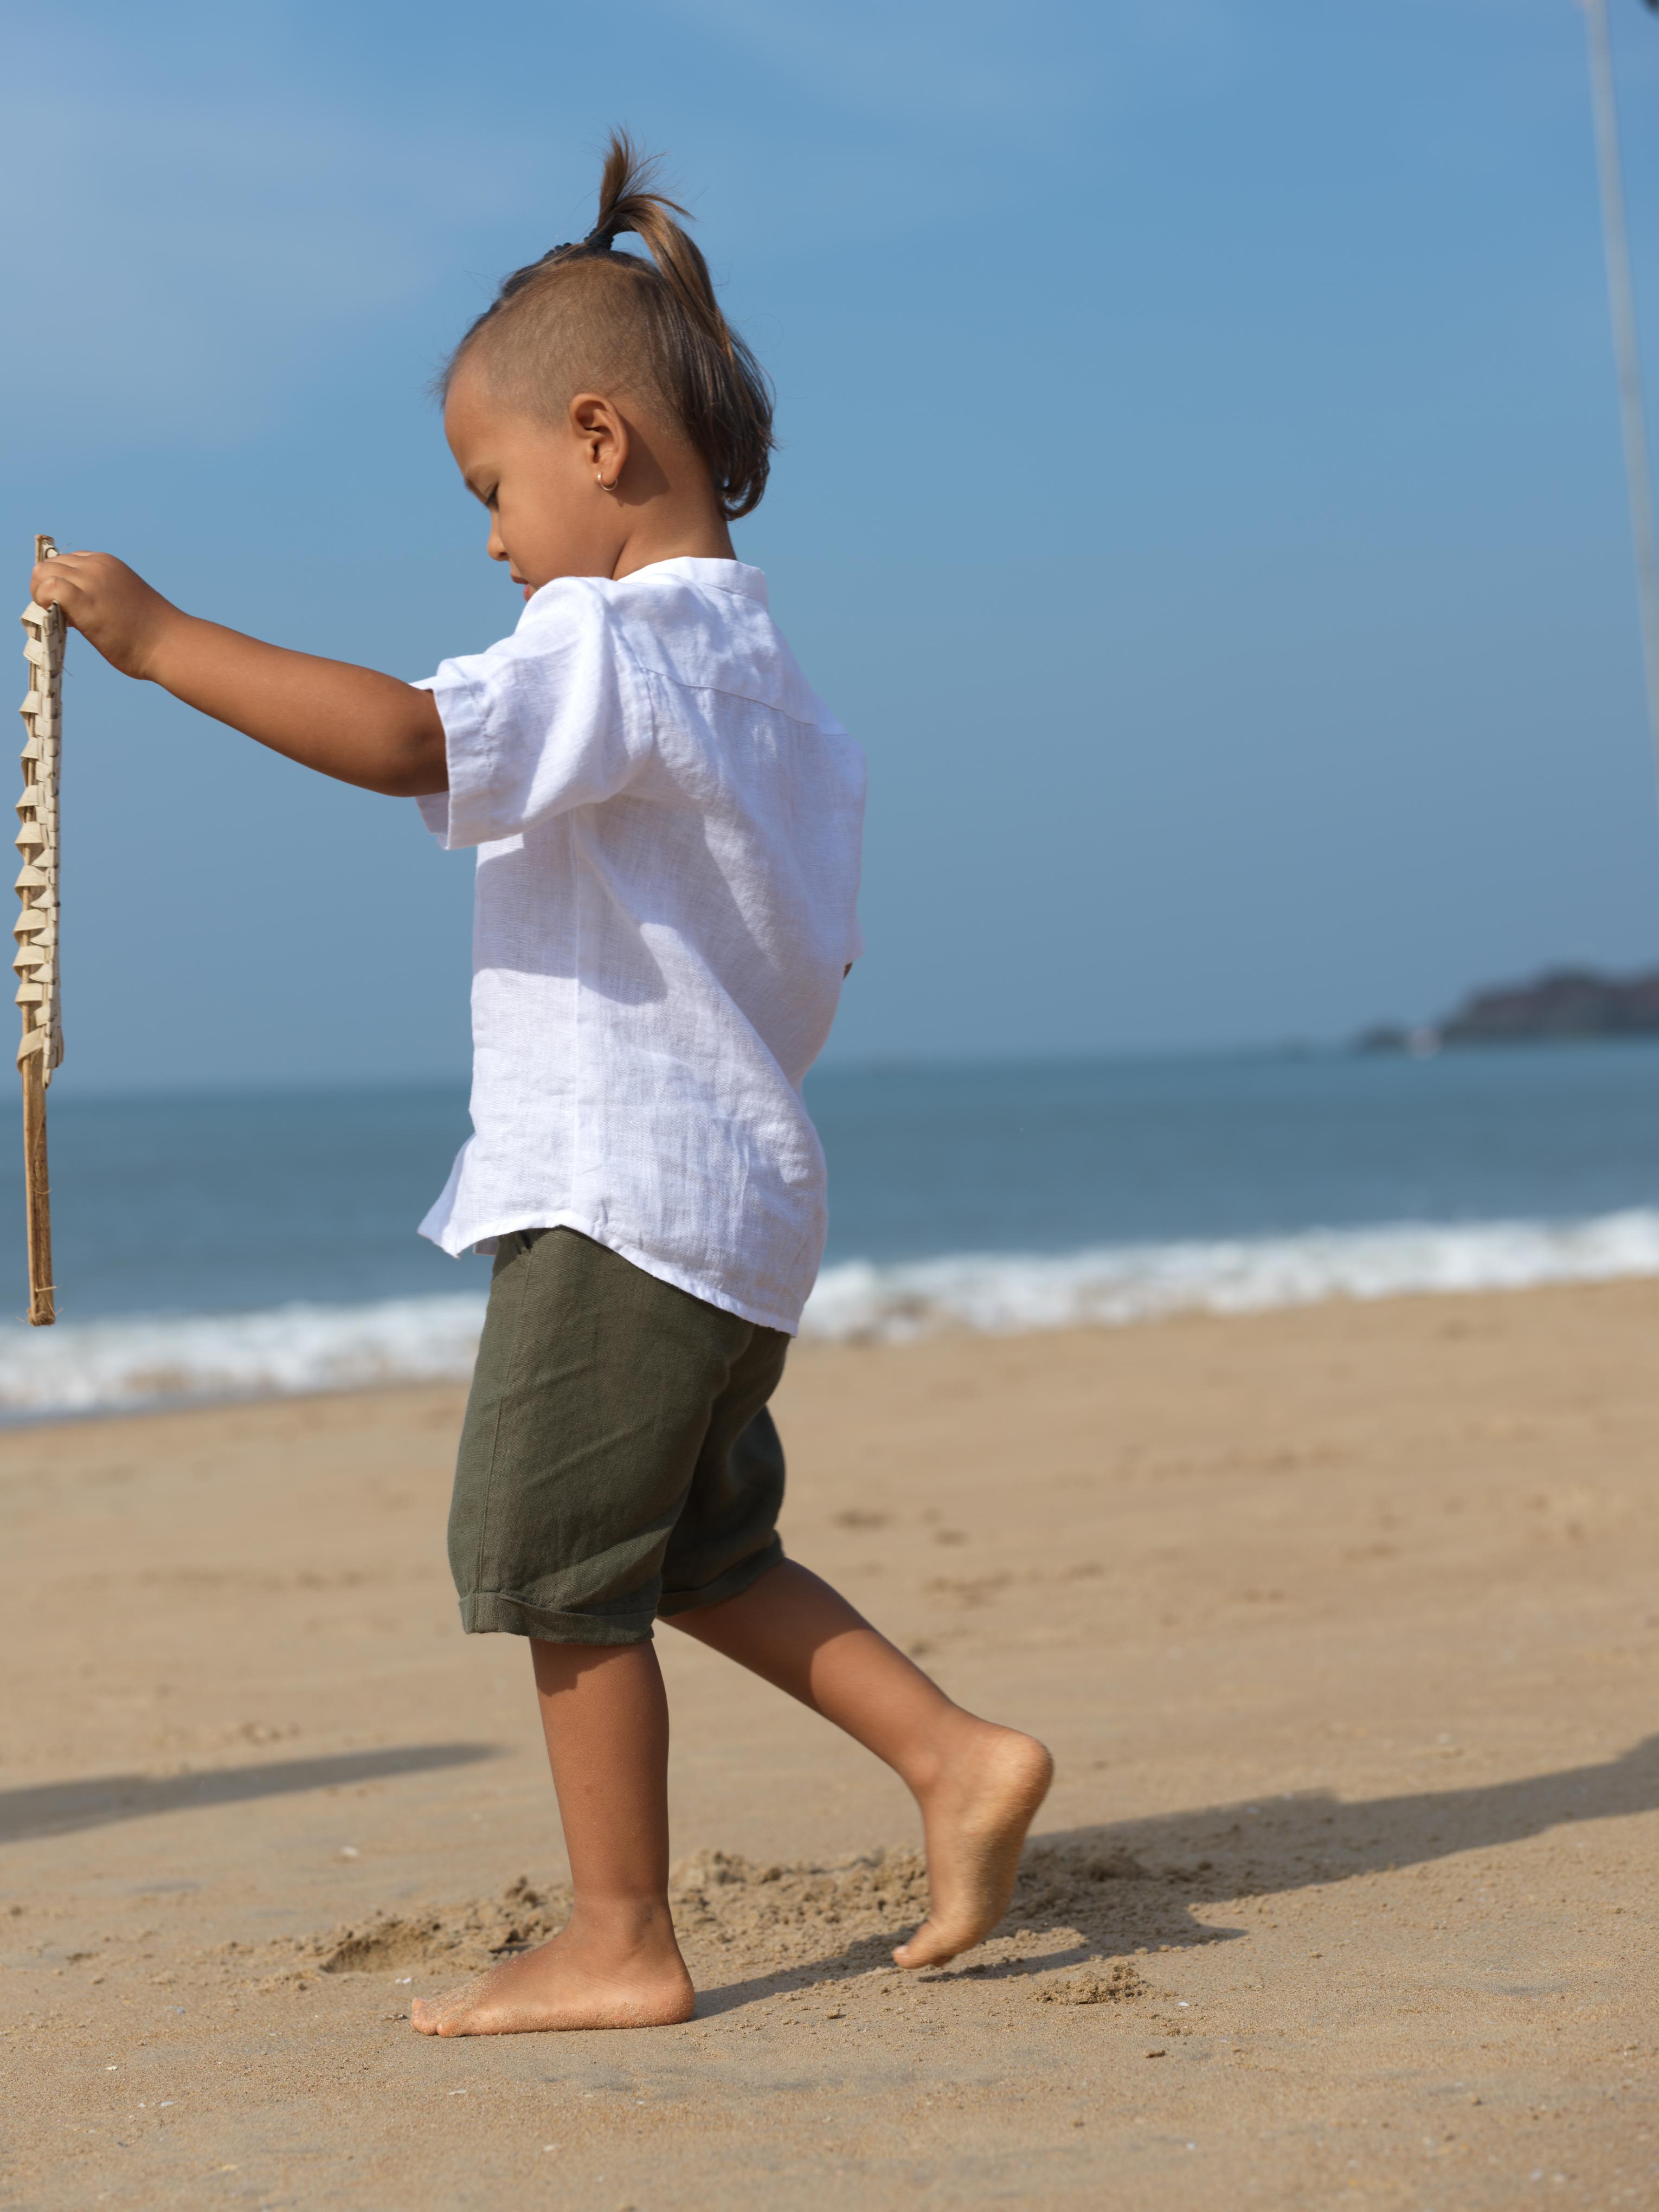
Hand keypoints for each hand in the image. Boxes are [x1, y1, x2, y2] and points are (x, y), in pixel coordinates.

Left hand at [28, 551, 182, 680]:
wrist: (170, 644)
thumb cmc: (152, 633)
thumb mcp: (123, 599)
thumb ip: (100, 595)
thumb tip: (72, 609)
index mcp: (108, 563)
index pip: (68, 561)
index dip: (63, 582)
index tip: (69, 604)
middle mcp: (97, 566)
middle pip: (51, 564)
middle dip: (46, 587)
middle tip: (57, 612)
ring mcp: (90, 580)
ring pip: (43, 572)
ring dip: (40, 594)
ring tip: (55, 616)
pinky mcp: (83, 600)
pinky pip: (47, 587)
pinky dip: (42, 600)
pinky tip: (55, 617)